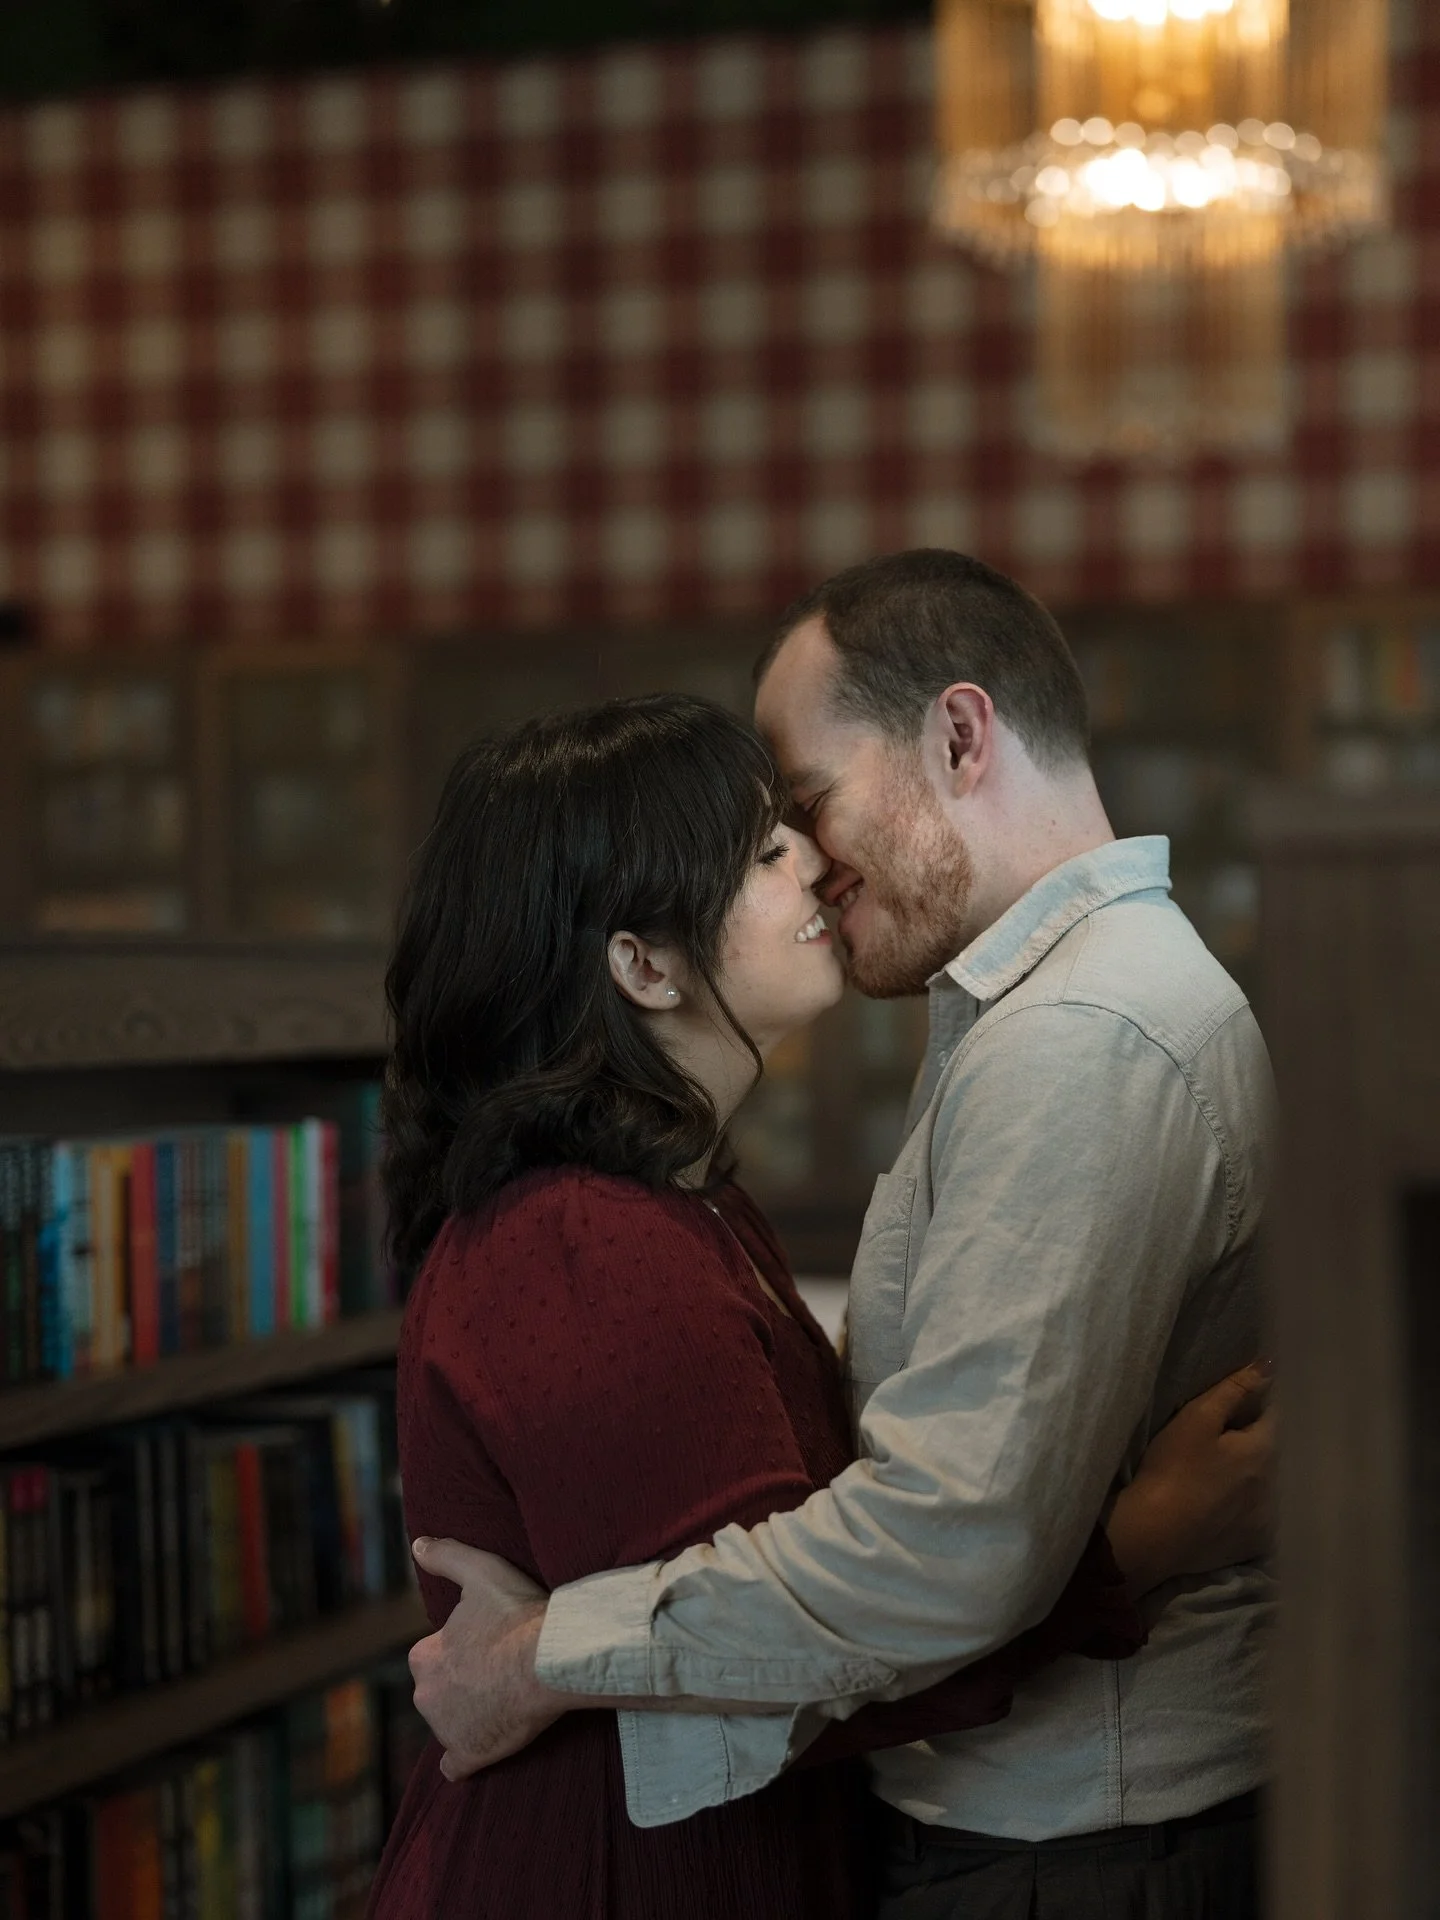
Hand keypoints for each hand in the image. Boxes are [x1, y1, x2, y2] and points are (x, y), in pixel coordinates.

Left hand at [408, 1538, 560, 1780]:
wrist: (550, 1659)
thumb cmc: (516, 1613)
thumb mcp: (480, 1570)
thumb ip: (445, 1555)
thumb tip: (418, 1544)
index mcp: (424, 1656)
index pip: (432, 1656)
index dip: (459, 1649)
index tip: (486, 1644)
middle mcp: (425, 1695)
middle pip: (439, 1691)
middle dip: (460, 1684)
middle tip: (498, 1672)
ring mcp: (446, 1729)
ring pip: (450, 1723)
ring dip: (468, 1715)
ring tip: (505, 1700)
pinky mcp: (470, 1755)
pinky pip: (457, 1765)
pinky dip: (465, 1759)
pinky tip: (481, 1749)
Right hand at [1107, 1360, 1275, 1596]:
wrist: (1152, 1534)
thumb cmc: (1172, 1470)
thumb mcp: (1197, 1419)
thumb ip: (1234, 1390)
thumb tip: (1268, 1364)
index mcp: (1265, 1450)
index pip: (1276, 1416)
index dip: (1261, 1404)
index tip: (1243, 1402)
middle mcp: (1276, 1485)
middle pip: (1275, 1452)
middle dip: (1260, 1441)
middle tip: (1229, 1438)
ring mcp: (1268, 1518)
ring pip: (1271, 1486)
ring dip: (1257, 1476)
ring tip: (1228, 1474)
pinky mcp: (1255, 1544)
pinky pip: (1261, 1517)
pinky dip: (1251, 1508)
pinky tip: (1230, 1506)